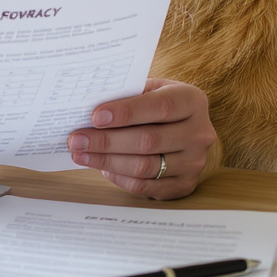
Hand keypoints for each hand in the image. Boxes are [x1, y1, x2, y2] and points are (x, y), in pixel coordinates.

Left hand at [67, 78, 218, 199]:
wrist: (187, 128)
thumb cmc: (159, 103)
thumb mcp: (151, 89)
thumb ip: (128, 94)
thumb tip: (90, 104)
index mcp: (191, 101)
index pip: (160, 107)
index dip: (127, 112)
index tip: (95, 117)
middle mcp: (199, 133)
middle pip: (149, 140)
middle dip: (107, 141)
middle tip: (76, 140)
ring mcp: (194, 162)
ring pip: (145, 166)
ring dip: (108, 161)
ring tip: (82, 154)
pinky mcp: (185, 185)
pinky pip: (147, 187)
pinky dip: (121, 178)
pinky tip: (102, 168)